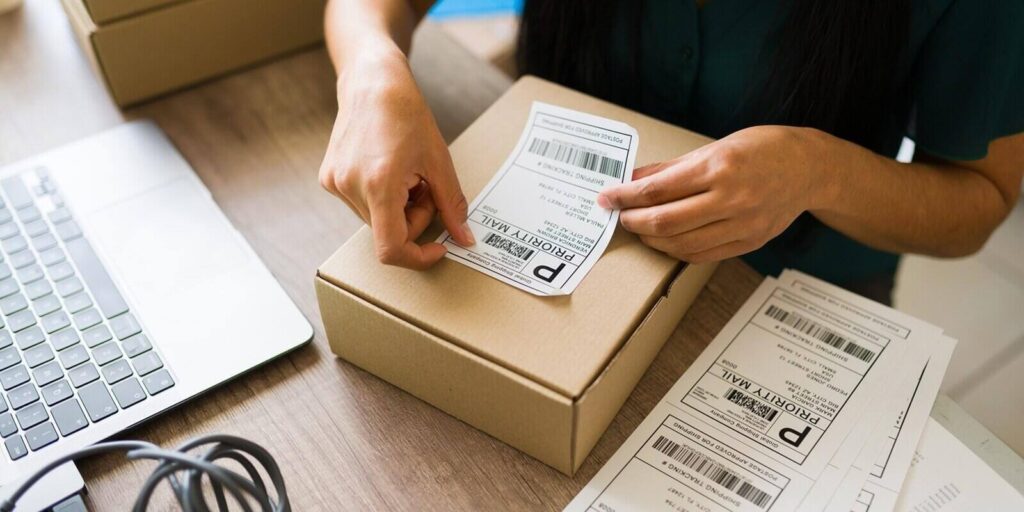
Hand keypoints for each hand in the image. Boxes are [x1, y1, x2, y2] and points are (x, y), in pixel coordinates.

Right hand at [319, 50, 474, 268]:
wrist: (373, 83)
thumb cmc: (407, 114)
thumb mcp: (439, 162)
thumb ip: (451, 205)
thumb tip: (464, 238)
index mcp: (379, 184)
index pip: (391, 249)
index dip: (417, 257)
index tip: (437, 248)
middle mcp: (350, 187)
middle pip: (388, 233)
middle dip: (414, 218)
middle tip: (425, 187)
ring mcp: (335, 184)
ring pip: (376, 221)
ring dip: (398, 208)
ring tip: (406, 174)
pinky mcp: (328, 179)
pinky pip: (362, 206)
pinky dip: (381, 198)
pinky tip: (388, 170)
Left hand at [597, 126, 824, 262]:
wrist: (810, 168)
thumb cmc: (762, 150)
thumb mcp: (715, 147)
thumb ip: (671, 168)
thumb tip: (632, 179)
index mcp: (720, 167)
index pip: (658, 190)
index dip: (625, 197)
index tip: (607, 197)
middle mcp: (732, 198)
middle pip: (665, 221)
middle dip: (633, 221)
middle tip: (619, 215)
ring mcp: (742, 224)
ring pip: (681, 245)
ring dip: (651, 240)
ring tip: (639, 227)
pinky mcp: (749, 242)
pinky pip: (702, 255)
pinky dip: (676, 250)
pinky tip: (664, 240)